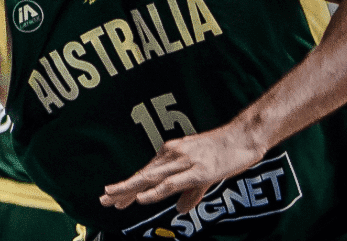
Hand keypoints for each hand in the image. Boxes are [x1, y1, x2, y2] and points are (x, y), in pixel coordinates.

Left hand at [100, 121, 266, 212]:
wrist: (243, 137)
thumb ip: (189, 193)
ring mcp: (184, 162)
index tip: (113, 197)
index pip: (145, 173)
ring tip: (112, 199)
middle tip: (103, 199)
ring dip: (129, 190)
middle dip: (121, 189)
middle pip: (142, 176)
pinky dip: (154, 192)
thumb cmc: (224, 153)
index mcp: (170, 154)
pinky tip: (141, 199)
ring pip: (151, 179)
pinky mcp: (197, 171)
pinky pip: (172, 183)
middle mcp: (172, 155)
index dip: (128, 187)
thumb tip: (179, 209)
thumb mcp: (203, 176)